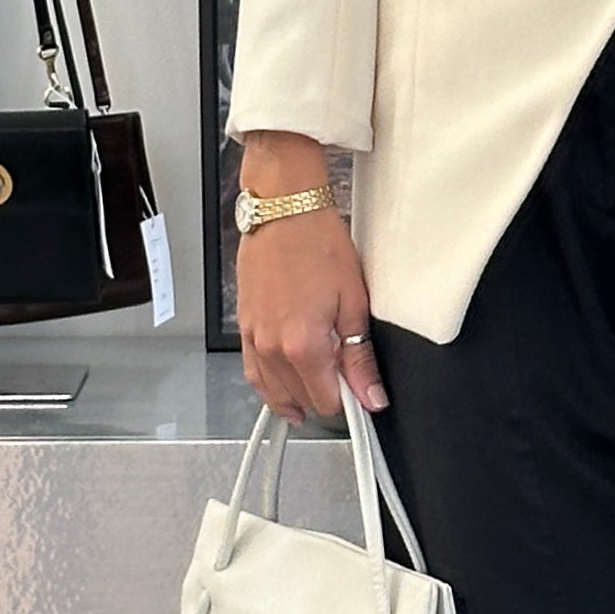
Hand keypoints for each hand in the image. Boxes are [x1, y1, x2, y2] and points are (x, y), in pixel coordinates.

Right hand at [235, 132, 385, 421]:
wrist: (284, 211)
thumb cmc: (318, 244)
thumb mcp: (353, 302)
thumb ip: (360, 357)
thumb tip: (371, 394)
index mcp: (304, 346)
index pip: (328, 401)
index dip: (350, 402)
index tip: (362, 394)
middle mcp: (273, 348)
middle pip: (301, 400)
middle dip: (325, 397)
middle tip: (345, 381)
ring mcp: (253, 339)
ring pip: (274, 392)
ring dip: (297, 397)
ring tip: (317, 394)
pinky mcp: (243, 328)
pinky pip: (254, 372)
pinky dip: (270, 386)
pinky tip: (284, 388)